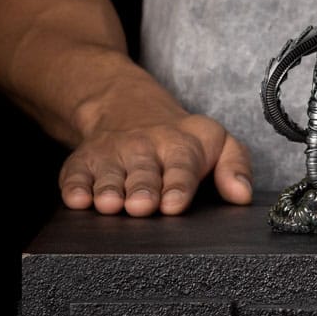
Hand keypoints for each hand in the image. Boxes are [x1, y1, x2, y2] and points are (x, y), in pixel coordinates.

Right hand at [59, 113, 252, 216]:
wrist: (128, 110)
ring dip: (108, 190)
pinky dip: (74, 187)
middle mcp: (145, 149)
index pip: (182, 166)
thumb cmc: (181, 139)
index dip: (178, 185)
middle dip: (143, 189)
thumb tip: (243, 194)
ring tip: (110, 204)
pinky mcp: (83, 162)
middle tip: (142, 206)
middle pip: (144, 173)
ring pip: (109, 175)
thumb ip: (235, 167)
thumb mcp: (218, 142)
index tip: (175, 204)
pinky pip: (74, 175)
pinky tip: (77, 199)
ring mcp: (112, 155)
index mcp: (182, 145)